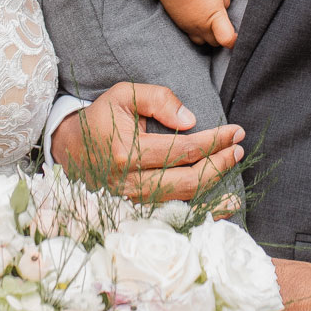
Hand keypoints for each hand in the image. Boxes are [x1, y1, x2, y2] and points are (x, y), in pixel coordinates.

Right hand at [50, 82, 243, 203]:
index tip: (235, 131)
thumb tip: (191, 120)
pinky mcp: (137, 210)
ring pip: (184, 201)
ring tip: (235, 169)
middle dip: (220, 164)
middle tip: (239, 148)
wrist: (71, 150)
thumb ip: (158, 99)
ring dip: (216, 187)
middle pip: (188, 180)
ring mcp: (134, 201)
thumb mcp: (123, 95)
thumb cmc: (101, 119)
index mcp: (128, 153)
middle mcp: (131, 183)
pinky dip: (203, 213)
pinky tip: (224, 208)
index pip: (183, 150)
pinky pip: (175, 215)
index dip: (214, 141)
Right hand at [160, 0, 235, 47]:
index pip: (226, 39)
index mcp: (215, 17)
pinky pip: (190, 34)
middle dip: (220, 37)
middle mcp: (202, 26)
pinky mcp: (179, 25)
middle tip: (222, 24)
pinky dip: (195, 30)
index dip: (233, 41)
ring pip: (201, 41)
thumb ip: (224, 1)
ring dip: (206, 35)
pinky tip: (195, 17)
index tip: (235, 36)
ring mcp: (189, 28)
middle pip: (214, 43)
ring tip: (207, 21)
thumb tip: (223, 9)